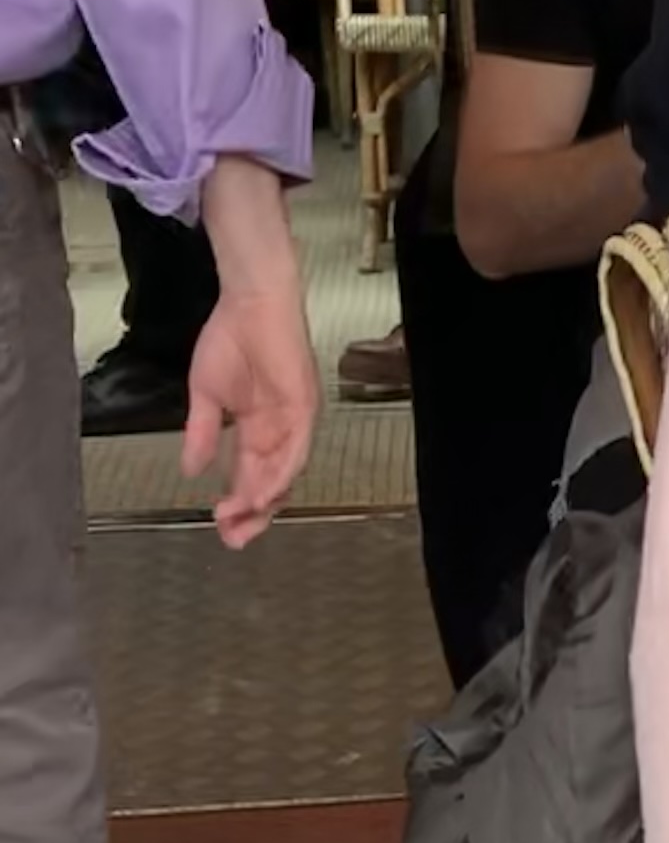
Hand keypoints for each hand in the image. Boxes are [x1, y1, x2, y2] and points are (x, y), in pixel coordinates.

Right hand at [186, 156, 318, 547]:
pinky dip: (281, 473)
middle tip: (232, 539)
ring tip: (242, 522)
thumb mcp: (206, 395)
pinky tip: (265, 494)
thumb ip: (201, 433)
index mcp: (259, 431)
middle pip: (273, 485)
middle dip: (253, 515)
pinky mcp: (305, 408)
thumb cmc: (231, 340)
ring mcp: (296, 422)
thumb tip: (188, 470)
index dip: (238, 504)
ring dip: (265, 501)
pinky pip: (296, 449)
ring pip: (286, 474)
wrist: (251, 302)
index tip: (219, 526)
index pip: (251, 477)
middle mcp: (282, 433)